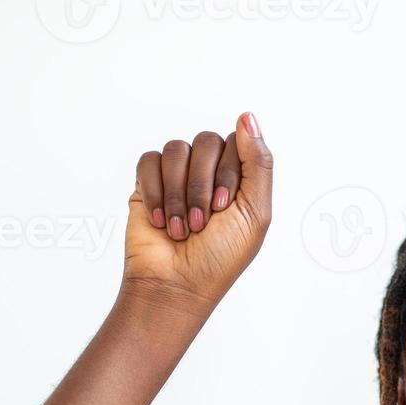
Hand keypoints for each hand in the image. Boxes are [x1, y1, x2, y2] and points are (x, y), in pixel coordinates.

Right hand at [122, 111, 272, 315]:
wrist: (176, 286)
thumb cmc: (219, 258)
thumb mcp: (255, 213)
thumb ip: (258, 163)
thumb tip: (248, 116)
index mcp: (238, 179)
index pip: (236, 144)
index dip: (228, 174)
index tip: (224, 209)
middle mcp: (208, 173)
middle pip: (206, 142)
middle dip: (201, 185)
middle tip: (201, 222)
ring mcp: (177, 177)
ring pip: (176, 149)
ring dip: (178, 194)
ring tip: (181, 228)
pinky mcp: (147, 184)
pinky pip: (149, 161)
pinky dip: (155, 192)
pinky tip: (161, 220)